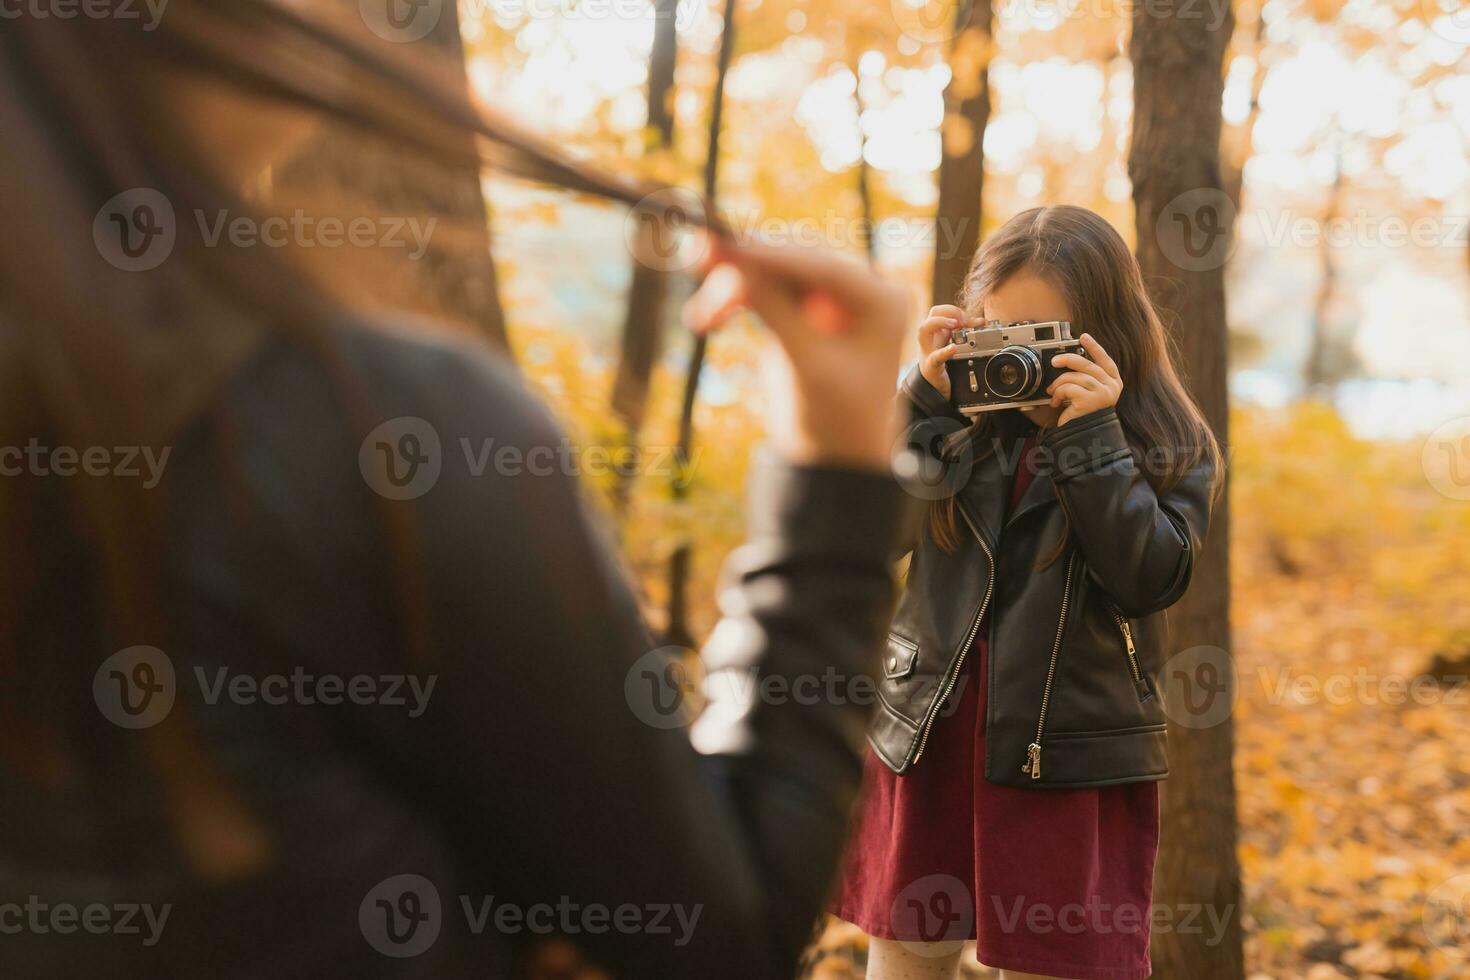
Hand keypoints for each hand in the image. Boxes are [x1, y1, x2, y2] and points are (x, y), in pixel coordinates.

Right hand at [683, 235, 909, 469]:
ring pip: (774, 274)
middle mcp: (861, 290)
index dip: (771, 255)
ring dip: (733, 288)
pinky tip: (708, 316)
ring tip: (700, 317)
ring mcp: (831, 299)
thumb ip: (776, 311)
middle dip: (746, 271)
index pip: (822, 267)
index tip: (726, 247)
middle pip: (794, 263)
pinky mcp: (803, 311)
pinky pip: (764, 291)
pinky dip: (736, 300)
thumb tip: (736, 263)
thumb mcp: (807, 365)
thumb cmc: (837, 418)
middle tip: (699, 261)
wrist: (834, 459)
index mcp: (882, 300)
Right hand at [916, 305, 964, 399]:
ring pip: (923, 329)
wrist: (936, 387)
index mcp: (936, 332)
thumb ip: (967, 333)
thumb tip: (981, 321)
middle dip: (948, 311)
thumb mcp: (955, 344)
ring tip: (955, 325)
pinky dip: (944, 351)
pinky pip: (935, 357)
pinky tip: (953, 348)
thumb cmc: (945, 364)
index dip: (954, 310)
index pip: (941, 310)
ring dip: (939, 322)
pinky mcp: (931, 366)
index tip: (967, 318)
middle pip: (932, 313)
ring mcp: (928, 351)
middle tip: (962, 320)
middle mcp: (930, 338)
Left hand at [1046, 333, 1121, 427]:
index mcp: (1114, 383)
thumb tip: (1069, 362)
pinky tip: (1057, 403)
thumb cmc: (1086, 416)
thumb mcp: (1090, 394)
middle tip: (1054, 361)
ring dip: (1059, 384)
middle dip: (1067, 360)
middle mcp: (1112, 387)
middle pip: (1087, 365)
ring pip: (1075, 377)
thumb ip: (1087, 379)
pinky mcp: (1089, 401)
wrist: (1084, 438)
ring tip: (1054, 394)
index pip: (1106, 360)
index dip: (1094, 347)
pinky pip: (1068, 388)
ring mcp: (1102, 394)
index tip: (1083, 336)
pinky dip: (1058, 394)